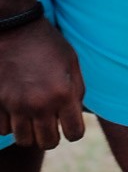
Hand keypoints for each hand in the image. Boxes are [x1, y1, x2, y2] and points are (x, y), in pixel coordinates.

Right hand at [0, 18, 85, 148]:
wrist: (15, 28)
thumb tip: (75, 116)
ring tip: (33, 118)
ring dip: (30, 132)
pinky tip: (15, 110)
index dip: (74, 131)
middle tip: (51, 123)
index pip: (74, 134)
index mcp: (63, 93)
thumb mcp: (72, 63)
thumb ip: (77, 91)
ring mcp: (15, 105)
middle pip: (48, 143)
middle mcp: (39, 104)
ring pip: (24, 140)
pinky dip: (10, 124)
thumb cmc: (48, 44)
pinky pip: (4, 129)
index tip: (69, 124)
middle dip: (52, 136)